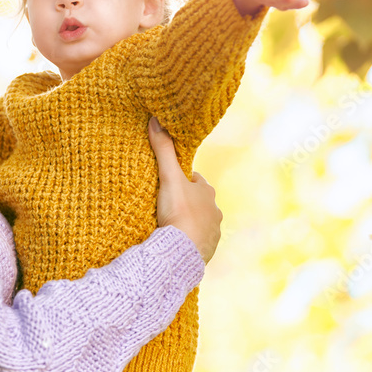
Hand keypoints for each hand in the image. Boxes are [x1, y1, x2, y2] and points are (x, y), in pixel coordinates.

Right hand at [147, 117, 222, 263]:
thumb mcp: (169, 178)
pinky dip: (189, 240)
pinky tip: (177, 242)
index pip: (195, 181)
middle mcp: (215, 211)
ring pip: (201, 222)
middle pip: (199, 202)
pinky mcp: (207, 250)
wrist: (182, 252)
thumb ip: (163, 150)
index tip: (169, 183)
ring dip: (188, 222)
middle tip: (167, 205)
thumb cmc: (178, 212)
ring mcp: (213, 232)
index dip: (182, 180)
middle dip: (186, 202)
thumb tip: (156, 120)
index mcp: (208, 193)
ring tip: (170, 225)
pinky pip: (198, 242)